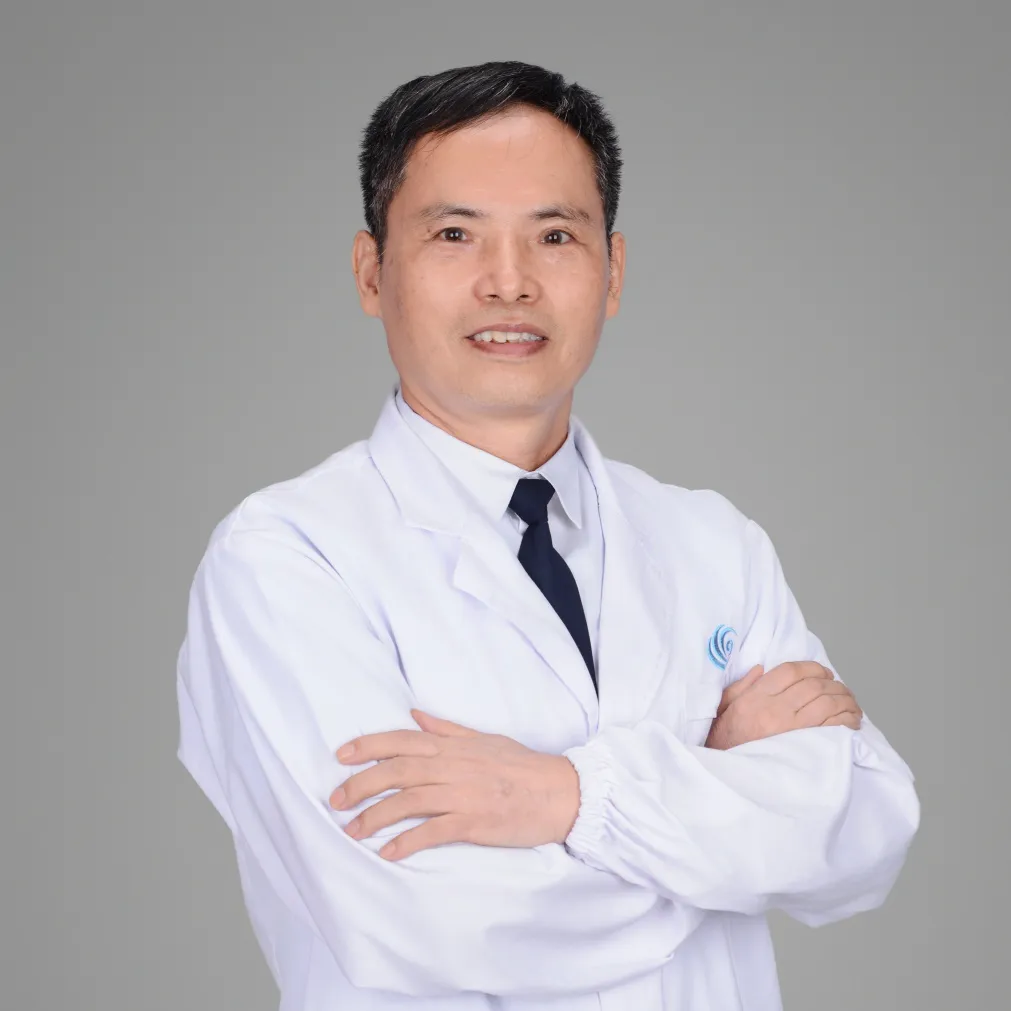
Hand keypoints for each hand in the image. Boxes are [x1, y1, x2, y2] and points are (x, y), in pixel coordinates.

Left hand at [329, 710, 580, 860]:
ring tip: (351, 830)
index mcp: (453, 746)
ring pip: (407, 801)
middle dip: (360, 785)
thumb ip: (447, 729)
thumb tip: (414, 714)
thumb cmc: (522, 766)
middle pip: (396, 771)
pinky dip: (407, 841)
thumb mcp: (484, 739)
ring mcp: (463, 793)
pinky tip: (388, 852)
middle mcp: (453, 766)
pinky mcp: (474, 821)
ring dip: (375, 816)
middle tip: (335, 800)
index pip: (401, 741)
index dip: (368, 746)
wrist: (561, 792)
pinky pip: (433, 831)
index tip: (340, 756)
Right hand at [705, 661, 862, 750]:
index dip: (811, 667)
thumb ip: (741, 686)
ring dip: (844, 699)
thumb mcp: (724, 708)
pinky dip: (848, 719)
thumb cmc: (725, 742)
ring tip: (850, 701)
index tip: (822, 672)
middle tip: (838, 686)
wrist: (729, 776)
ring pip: (827, 703)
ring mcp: (791, 730)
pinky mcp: (805, 749)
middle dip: (832, 683)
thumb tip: (762, 669)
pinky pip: (834, 727)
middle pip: (813, 686)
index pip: (789, 671)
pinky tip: (852, 718)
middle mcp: (775, 710)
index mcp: (755, 698)